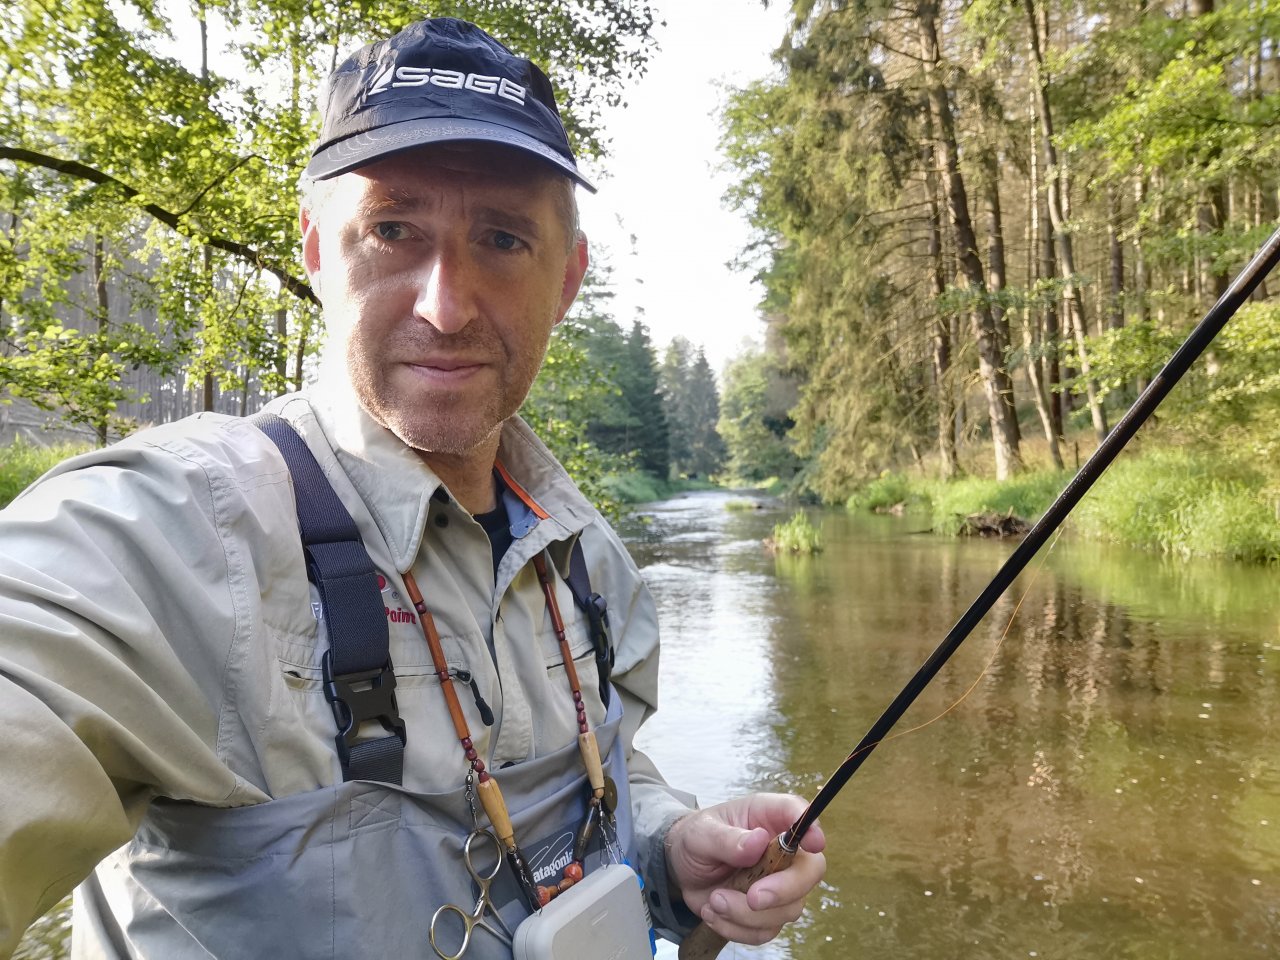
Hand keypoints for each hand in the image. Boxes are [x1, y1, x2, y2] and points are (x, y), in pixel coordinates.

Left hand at [664, 793, 825, 946]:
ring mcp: (779, 883)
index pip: (799, 815)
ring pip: (789, 908)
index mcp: (768, 817)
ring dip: (747, 914)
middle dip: (784, 890)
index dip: (812, 828)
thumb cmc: (696, 839)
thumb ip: (726, 839)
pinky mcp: (768, 911)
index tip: (814, 843)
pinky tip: (714, 912)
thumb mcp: (701, 833)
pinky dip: (736, 928)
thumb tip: (759, 840)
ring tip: (714, 900)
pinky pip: (765, 931)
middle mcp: (782, 850)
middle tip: (752, 897)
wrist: (682, 868)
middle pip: (810, 871)